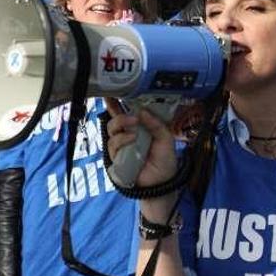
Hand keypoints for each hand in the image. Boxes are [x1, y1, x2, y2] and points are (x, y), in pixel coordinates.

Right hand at [105, 99, 178, 219]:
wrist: (163, 183)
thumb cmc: (165, 159)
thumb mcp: (165, 138)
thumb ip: (155, 124)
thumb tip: (142, 111)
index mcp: (139, 128)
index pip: (124, 114)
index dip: (115, 104)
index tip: (110, 93)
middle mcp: (127, 136)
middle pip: (114, 121)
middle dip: (119, 115)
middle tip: (132, 117)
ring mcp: (121, 147)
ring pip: (111, 132)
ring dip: (121, 126)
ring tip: (134, 128)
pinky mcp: (116, 158)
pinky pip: (113, 146)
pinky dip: (121, 140)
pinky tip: (132, 139)